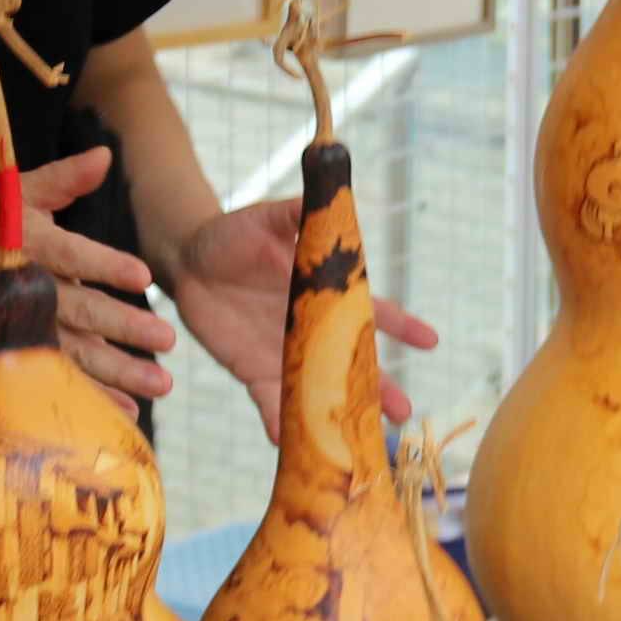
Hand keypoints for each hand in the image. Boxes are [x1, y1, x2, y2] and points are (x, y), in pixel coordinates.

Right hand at [0, 148, 177, 410]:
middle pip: (79, 312)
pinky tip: (128, 412)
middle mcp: (26, 293)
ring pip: (74, 354)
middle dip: (123, 327)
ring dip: (118, 372)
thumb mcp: (15, 197)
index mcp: (25, 248)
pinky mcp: (20, 358)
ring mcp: (22, 331)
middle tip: (166, 339)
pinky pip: (58, 382)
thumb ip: (62, 180)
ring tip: (160, 383)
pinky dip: (91, 399)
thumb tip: (104, 156)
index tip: (141, 275)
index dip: (103, 265)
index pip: (69, 256)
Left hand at [165, 197, 441, 441]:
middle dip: (381, 387)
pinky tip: (295, 444)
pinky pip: (273, 401)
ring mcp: (287, 352)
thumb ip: (300, 209)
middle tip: (406, 413)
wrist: (189, 260)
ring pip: (323, 390)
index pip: (373, 309)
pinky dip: (283, 423)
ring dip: (341, 415)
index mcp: (326, 291)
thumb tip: (329, 176)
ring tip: (364, 442)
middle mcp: (314, 327)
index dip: (403, 325)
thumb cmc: (235, 233)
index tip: (432, 341)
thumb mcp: (268, 216)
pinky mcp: (255, 370)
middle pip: (355, 362)